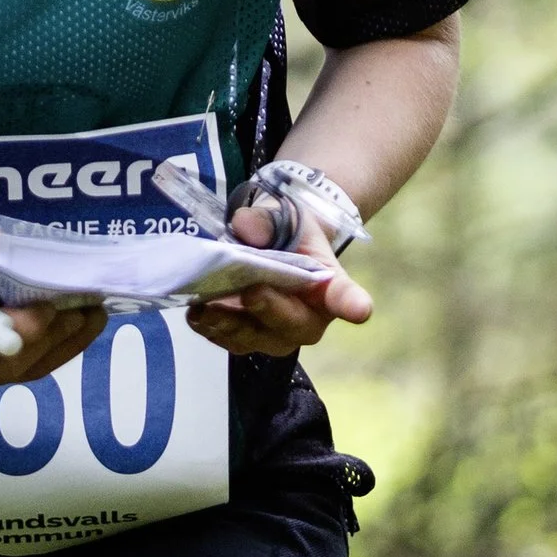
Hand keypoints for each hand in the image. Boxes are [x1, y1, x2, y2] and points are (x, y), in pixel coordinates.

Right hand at [0, 231, 105, 388]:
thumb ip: (8, 254)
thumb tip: (58, 260)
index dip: (32, 322)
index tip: (58, 300)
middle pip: (18, 358)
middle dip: (61, 332)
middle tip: (92, 306)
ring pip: (27, 370)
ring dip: (67, 345)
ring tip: (93, 318)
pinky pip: (24, 373)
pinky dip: (55, 353)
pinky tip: (76, 333)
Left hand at [186, 200, 371, 358]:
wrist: (274, 248)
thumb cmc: (290, 235)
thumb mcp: (284, 216)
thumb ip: (266, 220)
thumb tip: (245, 227)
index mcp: (330, 287)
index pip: (345, 297)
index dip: (351, 304)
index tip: (359, 309)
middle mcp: (309, 318)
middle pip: (293, 325)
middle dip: (270, 310)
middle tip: (251, 292)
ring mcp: (276, 334)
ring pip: (256, 339)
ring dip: (230, 326)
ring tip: (204, 309)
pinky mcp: (248, 338)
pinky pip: (230, 340)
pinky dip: (211, 328)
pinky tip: (197, 313)